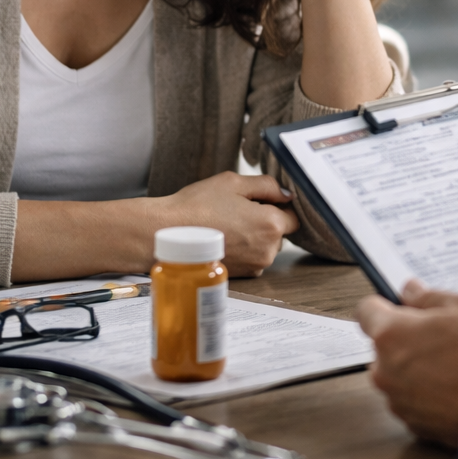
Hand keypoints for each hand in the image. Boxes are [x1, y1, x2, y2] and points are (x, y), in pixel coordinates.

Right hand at [152, 172, 297, 276]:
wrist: (164, 234)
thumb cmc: (196, 206)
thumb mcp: (234, 183)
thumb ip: (267, 186)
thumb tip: (286, 195)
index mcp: (271, 224)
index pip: (293, 216)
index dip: (278, 206)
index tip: (258, 201)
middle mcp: (267, 249)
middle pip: (279, 232)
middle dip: (265, 221)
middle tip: (236, 210)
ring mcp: (254, 265)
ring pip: (265, 246)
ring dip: (254, 236)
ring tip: (226, 224)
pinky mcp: (241, 275)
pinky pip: (252, 258)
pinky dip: (243, 249)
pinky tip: (222, 239)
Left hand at [357, 280, 457, 447]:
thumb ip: (433, 297)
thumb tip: (413, 292)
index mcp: (392, 335)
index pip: (366, 311)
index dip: (386, 305)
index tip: (402, 306)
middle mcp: (386, 371)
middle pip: (386, 346)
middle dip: (409, 339)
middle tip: (445, 334)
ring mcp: (400, 402)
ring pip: (401, 375)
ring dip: (421, 367)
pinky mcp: (417, 426)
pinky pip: (416, 400)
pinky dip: (432, 393)